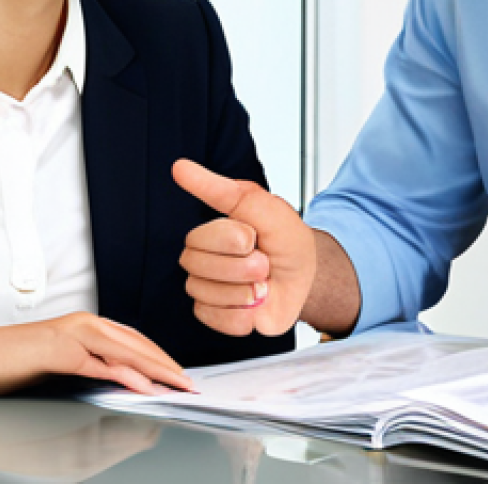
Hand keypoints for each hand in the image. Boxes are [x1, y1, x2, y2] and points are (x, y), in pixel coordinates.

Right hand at [0, 312, 193, 395]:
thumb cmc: (11, 363)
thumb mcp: (59, 366)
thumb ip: (88, 369)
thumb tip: (117, 384)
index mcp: (86, 325)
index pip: (133, 341)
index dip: (158, 357)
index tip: (177, 374)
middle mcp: (85, 323)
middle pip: (137, 344)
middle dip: (166, 364)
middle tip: (189, 382)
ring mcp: (74, 335)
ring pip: (127, 351)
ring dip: (156, 369)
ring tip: (177, 384)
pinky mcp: (62, 351)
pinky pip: (101, 365)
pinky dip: (126, 375)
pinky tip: (144, 387)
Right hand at [172, 158, 315, 336]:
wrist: (307, 277)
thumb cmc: (285, 240)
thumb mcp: (263, 208)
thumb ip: (221, 190)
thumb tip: (179, 167)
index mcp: (211, 231)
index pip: (198, 238)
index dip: (230, 240)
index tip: (253, 236)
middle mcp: (203, 259)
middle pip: (197, 266)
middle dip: (240, 266)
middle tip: (264, 262)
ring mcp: (207, 288)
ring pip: (204, 293)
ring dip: (243, 290)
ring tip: (262, 284)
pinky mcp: (215, 315)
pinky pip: (214, 319)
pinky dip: (242, 314)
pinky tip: (254, 305)